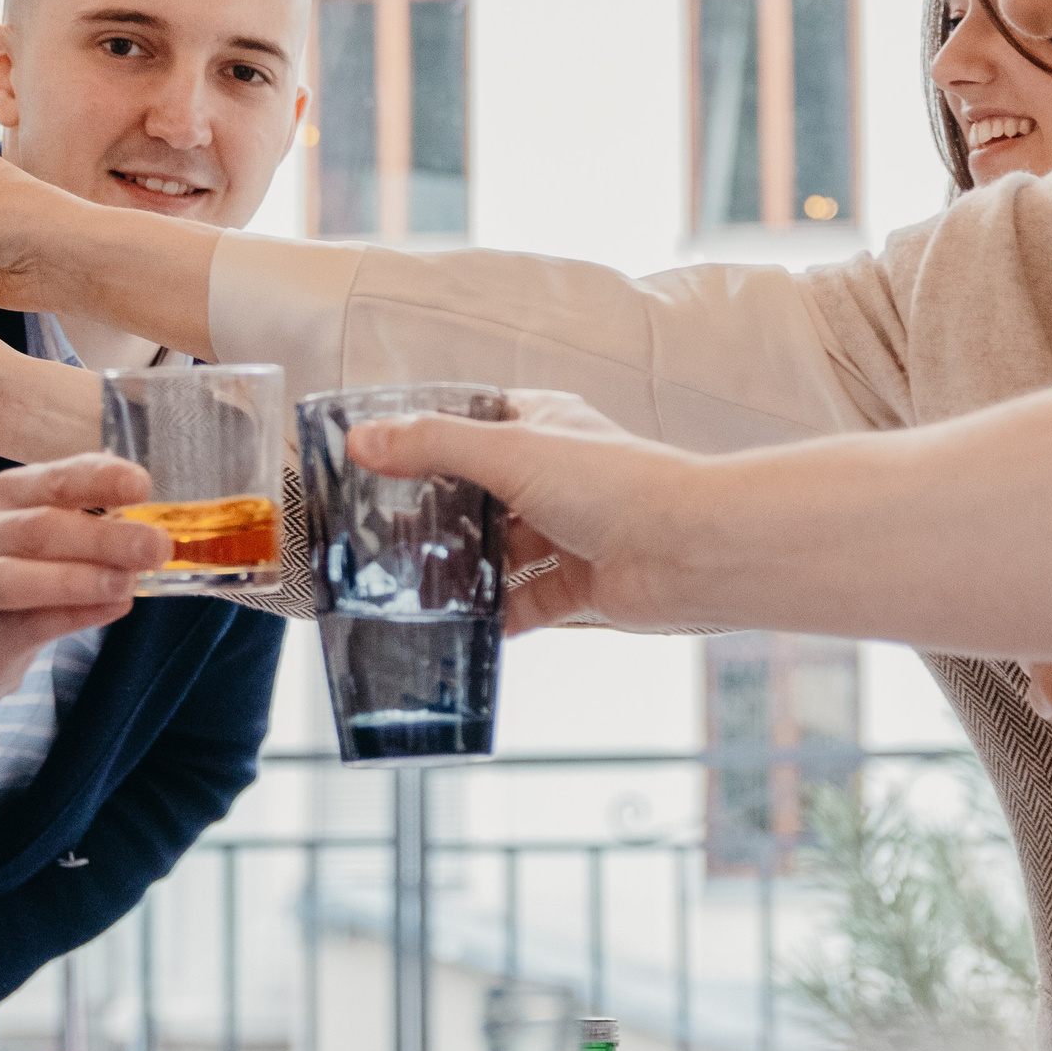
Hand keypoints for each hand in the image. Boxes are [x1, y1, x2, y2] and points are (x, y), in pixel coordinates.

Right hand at [0, 451, 172, 700]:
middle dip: (104, 537)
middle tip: (156, 546)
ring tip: (128, 583)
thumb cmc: (20, 570)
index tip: (143, 485)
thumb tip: (154, 520)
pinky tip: (112, 609)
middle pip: (40, 527)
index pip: (54, 479)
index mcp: (8, 495)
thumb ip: (94, 520)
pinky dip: (73, 615)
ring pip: (17, 577)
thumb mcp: (51, 532)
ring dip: (81, 578)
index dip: (99, 479)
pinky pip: (26, 624)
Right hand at [342, 389, 697, 633]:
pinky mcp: (578, 585)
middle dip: (435, 513)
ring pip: (499, 551)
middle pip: (479, 493)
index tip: (373, 459)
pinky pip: (524, 603)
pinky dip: (493, 615)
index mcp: (541, 425)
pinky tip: (456, 627)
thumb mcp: (508, 450)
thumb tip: (364, 439)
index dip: (424, 438)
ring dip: (461, 568)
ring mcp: (567, 532)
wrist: (687, 549)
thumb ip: (432, 444)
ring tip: (404, 585)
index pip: (470, 423)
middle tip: (378, 533)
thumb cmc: (614, 482)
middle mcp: (553, 476)